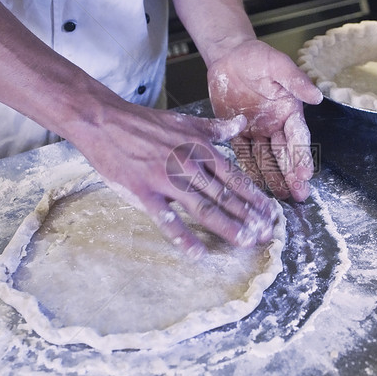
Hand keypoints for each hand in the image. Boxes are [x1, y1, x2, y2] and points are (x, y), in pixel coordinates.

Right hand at [70, 100, 279, 260]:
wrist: (105, 122)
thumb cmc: (145, 123)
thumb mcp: (186, 121)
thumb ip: (215, 127)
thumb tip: (241, 123)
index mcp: (201, 149)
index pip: (235, 178)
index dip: (255, 198)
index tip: (271, 215)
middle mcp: (189, 165)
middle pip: (225, 196)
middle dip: (249, 217)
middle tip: (266, 236)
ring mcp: (167, 180)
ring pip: (204, 208)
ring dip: (227, 227)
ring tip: (245, 243)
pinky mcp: (144, 193)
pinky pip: (167, 219)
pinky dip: (183, 237)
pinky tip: (198, 254)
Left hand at [207, 39, 322, 201]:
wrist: (229, 56)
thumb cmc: (258, 57)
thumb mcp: (279, 65)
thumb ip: (296, 81)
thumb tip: (317, 97)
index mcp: (290, 111)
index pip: (298, 138)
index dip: (302, 157)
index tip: (305, 174)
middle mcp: (276, 125)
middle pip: (286, 154)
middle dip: (293, 175)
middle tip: (299, 195)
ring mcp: (258, 131)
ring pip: (267, 159)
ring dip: (274, 177)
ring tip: (281, 197)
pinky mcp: (238, 133)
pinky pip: (244, 154)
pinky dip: (249, 169)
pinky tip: (255, 186)